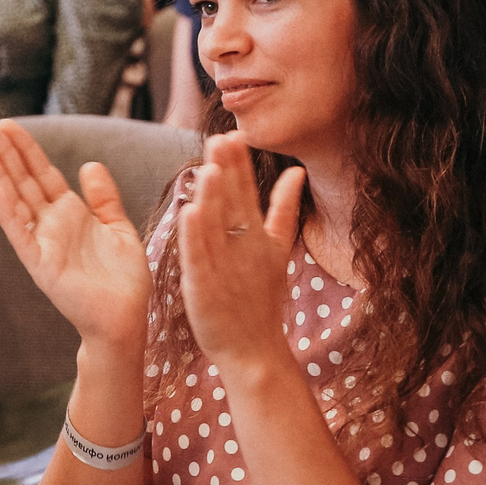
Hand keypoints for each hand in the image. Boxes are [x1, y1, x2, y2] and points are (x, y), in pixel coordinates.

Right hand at [0, 121, 152, 353]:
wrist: (127, 319)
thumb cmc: (123, 280)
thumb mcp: (118, 228)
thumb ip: (104, 197)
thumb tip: (88, 164)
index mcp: (69, 213)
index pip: (40, 172)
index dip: (24, 148)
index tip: (7, 124)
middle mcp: (51, 225)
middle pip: (22, 180)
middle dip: (5, 153)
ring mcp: (43, 244)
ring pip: (15, 203)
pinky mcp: (41, 265)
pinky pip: (21, 235)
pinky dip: (8, 212)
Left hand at [176, 134, 306, 379]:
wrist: (255, 350)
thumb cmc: (261, 299)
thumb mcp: (277, 249)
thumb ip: (284, 209)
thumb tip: (296, 172)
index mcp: (257, 235)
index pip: (247, 192)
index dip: (239, 164)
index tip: (233, 134)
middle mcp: (242, 247)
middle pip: (233, 203)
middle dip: (227, 172)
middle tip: (221, 139)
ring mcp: (225, 267)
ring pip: (216, 227)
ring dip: (214, 198)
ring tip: (209, 168)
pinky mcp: (205, 288)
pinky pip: (198, 258)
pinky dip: (194, 237)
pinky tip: (189, 213)